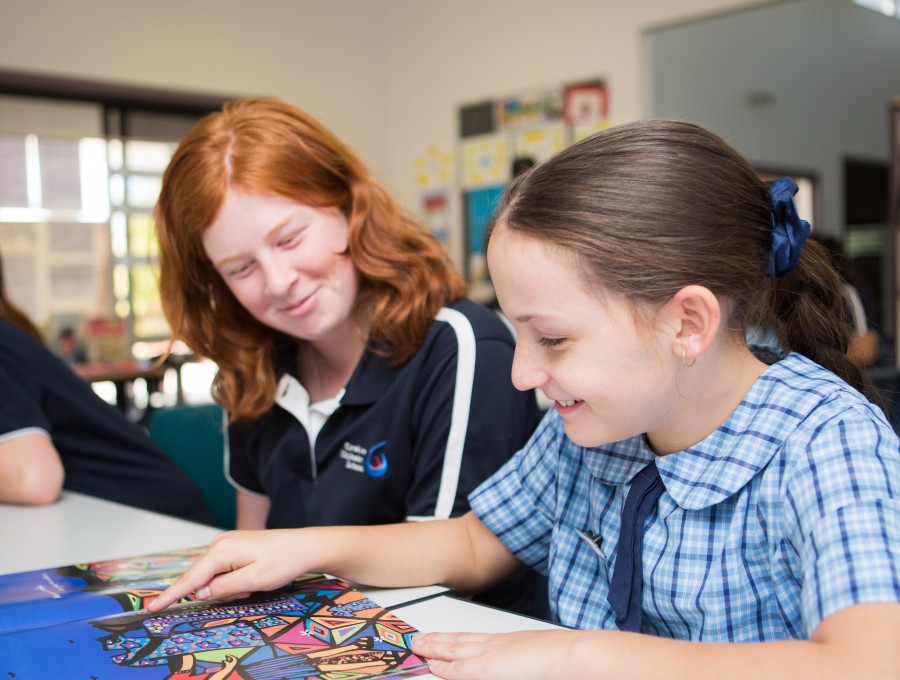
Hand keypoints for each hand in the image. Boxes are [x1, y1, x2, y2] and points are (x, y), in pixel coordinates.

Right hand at [147, 528, 309, 611]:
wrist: (304, 546)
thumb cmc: (284, 561)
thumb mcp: (254, 581)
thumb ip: (224, 588)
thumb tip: (200, 593)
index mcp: (222, 550)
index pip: (191, 579)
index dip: (171, 595)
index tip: (152, 607)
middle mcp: (220, 543)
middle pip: (202, 579)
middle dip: (220, 592)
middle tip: (248, 590)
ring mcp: (226, 543)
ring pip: (214, 577)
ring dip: (230, 587)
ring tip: (254, 583)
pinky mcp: (233, 546)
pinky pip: (222, 570)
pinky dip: (234, 580)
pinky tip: (251, 577)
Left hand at [411, 630, 583, 679]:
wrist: (573, 656)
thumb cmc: (565, 660)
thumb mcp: (537, 657)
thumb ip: (521, 660)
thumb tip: (516, 663)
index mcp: (510, 642)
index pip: (476, 640)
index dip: (456, 639)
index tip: (442, 638)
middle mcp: (498, 643)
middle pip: (462, 640)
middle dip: (440, 641)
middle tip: (420, 639)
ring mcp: (492, 654)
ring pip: (456, 649)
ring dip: (435, 648)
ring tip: (418, 646)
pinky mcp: (487, 669)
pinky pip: (459, 668)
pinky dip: (444, 666)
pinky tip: (431, 664)